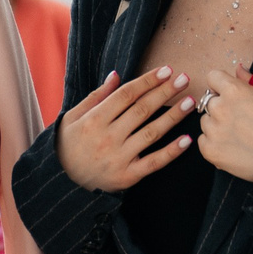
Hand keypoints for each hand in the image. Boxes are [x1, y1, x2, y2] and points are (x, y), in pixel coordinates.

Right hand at [55, 66, 193, 192]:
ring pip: (152, 133)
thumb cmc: (68, 146)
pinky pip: (154, 162)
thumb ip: (96, 97)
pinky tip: (187, 140)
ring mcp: (119, 157)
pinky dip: (171, 152)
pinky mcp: (127, 176)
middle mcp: (108, 137)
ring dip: (173, 116)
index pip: (126, 95)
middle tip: (184, 79)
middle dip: (165, 92)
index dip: (147, 81)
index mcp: (94, 120)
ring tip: (190, 102)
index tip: (166, 71)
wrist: (62, 182)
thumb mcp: (72, 118)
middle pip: (142, 110)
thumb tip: (116, 75)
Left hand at [194, 65, 252, 184]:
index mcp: (234, 90)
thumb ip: (250, 80)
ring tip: (238, 135)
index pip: (213, 77)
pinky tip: (232, 147)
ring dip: (216, 126)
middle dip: (221, 107)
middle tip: (239, 119)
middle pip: (209, 101)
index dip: (221, 85)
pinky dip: (214, 143)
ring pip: (205, 122)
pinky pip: (203, 141)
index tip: (228, 94)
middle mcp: (219, 108)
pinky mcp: (209, 149)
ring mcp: (212, 130)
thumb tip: (238, 69)